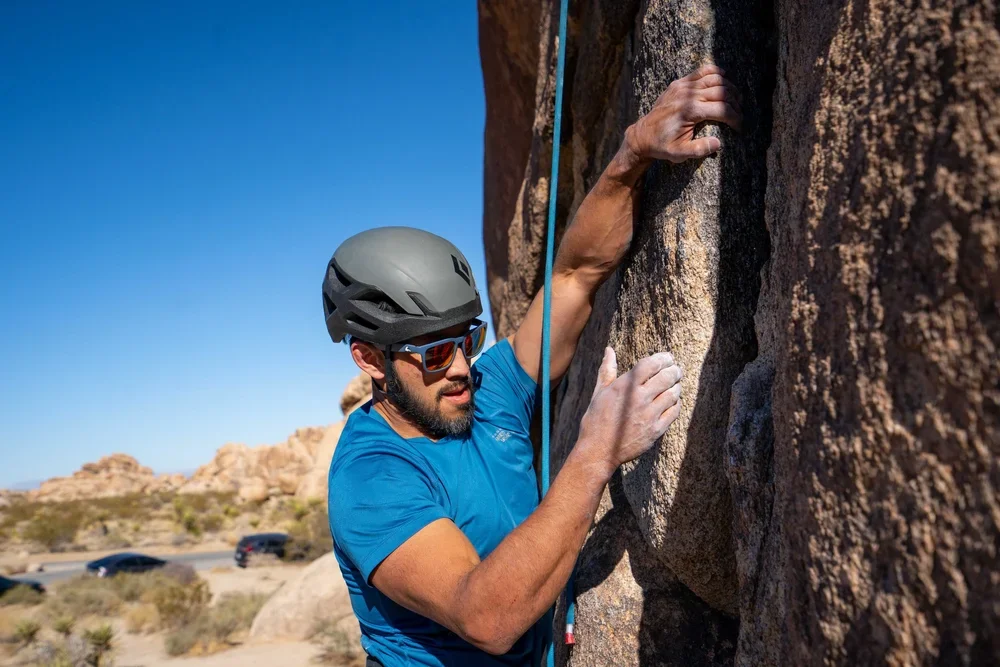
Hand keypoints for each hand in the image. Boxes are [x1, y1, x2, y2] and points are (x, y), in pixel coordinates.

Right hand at [576, 348, 682, 479]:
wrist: (598, 451)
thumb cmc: (595, 421)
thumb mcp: (599, 393)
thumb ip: (607, 370)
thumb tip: (609, 350)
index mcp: (624, 386)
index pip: (650, 364)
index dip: (663, 358)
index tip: (668, 357)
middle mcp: (638, 398)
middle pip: (666, 376)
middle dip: (674, 369)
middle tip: (675, 369)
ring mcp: (648, 415)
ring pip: (673, 393)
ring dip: (676, 385)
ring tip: (675, 383)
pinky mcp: (656, 430)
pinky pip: (674, 411)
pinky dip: (676, 403)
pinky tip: (673, 401)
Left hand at [626, 64, 742, 162]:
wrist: (642, 136)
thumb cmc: (662, 146)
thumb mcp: (679, 154)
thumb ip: (699, 149)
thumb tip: (718, 143)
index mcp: (690, 112)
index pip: (722, 110)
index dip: (735, 118)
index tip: (740, 127)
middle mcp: (688, 95)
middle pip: (722, 92)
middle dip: (735, 102)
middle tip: (740, 112)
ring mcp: (682, 87)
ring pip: (714, 79)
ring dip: (729, 87)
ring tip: (735, 98)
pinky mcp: (678, 83)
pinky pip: (701, 72)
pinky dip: (715, 72)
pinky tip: (724, 77)